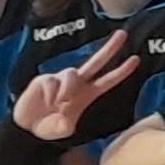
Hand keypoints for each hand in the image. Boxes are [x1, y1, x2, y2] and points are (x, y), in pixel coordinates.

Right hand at [14, 31, 139, 141]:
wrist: (28, 126)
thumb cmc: (49, 127)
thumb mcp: (61, 130)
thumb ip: (66, 123)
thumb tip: (65, 110)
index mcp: (87, 95)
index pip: (108, 80)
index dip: (121, 71)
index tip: (136, 59)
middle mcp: (77, 84)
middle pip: (97, 62)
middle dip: (110, 48)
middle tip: (123, 34)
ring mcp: (61, 79)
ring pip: (72, 74)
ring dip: (67, 89)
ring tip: (59, 103)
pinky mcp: (45, 79)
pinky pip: (52, 81)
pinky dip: (51, 93)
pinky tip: (46, 101)